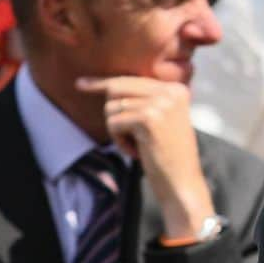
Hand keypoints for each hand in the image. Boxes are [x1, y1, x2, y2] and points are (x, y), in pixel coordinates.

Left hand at [77, 76, 215, 240]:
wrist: (183, 182)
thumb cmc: (169, 155)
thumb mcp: (163, 119)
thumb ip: (145, 99)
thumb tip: (106, 85)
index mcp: (177, 89)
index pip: (131, 79)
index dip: (103, 83)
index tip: (80, 84)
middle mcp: (171, 91)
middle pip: (117, 89)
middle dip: (114, 115)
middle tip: (129, 138)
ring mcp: (160, 104)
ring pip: (112, 107)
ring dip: (118, 131)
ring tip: (139, 146)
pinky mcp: (148, 118)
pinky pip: (113, 123)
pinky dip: (119, 141)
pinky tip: (137, 152)